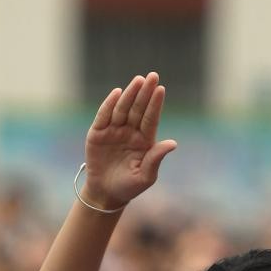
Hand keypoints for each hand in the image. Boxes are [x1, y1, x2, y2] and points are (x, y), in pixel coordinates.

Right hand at [84, 74, 177, 213]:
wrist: (106, 194)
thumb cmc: (129, 186)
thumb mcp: (145, 176)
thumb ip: (156, 158)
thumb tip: (173, 143)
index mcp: (144, 140)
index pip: (151, 118)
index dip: (155, 104)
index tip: (161, 89)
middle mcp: (130, 131)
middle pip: (138, 109)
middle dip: (145, 92)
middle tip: (152, 76)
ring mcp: (113, 131)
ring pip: (122, 109)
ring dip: (130, 94)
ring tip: (138, 81)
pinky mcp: (97, 133)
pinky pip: (104, 116)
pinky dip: (109, 104)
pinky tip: (117, 93)